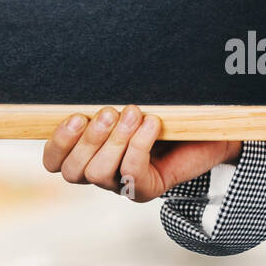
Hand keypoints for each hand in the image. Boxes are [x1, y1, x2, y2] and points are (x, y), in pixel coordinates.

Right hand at [42, 105, 241, 201]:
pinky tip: (152, 123)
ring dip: (114, 141)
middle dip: (87, 140)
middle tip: (109, 112)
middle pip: (74, 171)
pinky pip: (132, 174)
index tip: (75, 116)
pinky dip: (139, 145)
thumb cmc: (166, 112)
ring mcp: (124, 185)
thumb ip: (108, 97)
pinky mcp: (148, 190)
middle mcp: (102, 172)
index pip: (55, 161)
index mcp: (88, 152)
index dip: (58, 143)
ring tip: (133, 113)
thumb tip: (88, 75)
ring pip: (98, 174)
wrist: (210, 130)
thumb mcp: (129, 102)